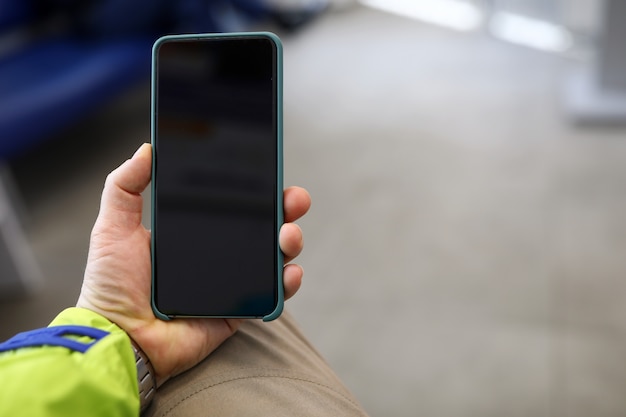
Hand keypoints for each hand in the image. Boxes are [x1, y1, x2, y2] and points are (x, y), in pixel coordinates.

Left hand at [77, 143, 310, 385]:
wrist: (120, 336)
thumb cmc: (112, 285)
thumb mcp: (113, 227)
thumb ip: (125, 186)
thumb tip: (146, 148)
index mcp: (195, 232)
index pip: (234, 203)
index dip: (256, 188)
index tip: (270, 170)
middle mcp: (218, 254)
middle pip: (262, 226)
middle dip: (285, 209)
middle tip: (293, 199)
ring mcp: (232, 282)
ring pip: (274, 256)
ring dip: (291, 241)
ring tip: (288, 235)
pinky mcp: (238, 309)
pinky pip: (272, 295)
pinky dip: (288, 283)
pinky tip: (289, 272)